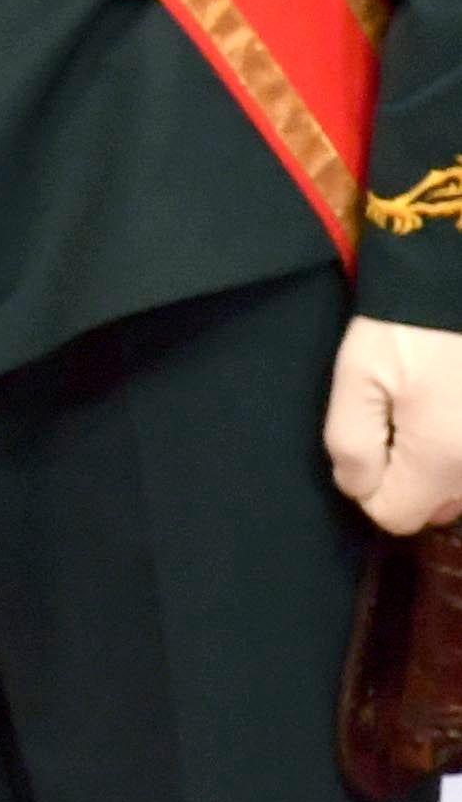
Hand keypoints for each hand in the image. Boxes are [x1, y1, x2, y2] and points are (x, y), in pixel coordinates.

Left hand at [326, 317, 461, 534]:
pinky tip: (451, 407)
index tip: (370, 439)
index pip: (396, 517)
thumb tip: (358, 488)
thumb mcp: (356, 376)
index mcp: (440, 459)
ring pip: (458, 488)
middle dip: (406, 475)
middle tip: (399, 418)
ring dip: (436, 462)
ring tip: (428, 408)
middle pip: (433, 507)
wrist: (457, 285)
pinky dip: (458, 446)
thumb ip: (350, 443)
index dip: (370, 485)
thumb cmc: (406, 328)